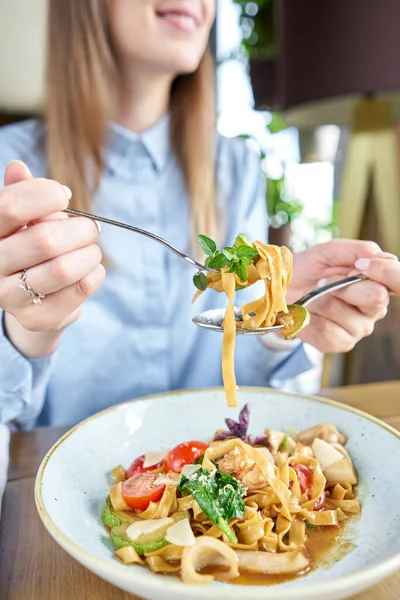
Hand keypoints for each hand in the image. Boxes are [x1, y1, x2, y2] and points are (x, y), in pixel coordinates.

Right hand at [0, 161, 104, 356]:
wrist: (29, 299)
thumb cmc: (27, 247)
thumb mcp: (21, 219)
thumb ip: (20, 193)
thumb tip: (17, 167)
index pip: (10, 208)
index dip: (44, 195)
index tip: (63, 196)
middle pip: (44, 240)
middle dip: (79, 229)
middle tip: (90, 228)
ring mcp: (10, 297)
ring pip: (63, 269)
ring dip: (89, 253)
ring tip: (92, 249)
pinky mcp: (36, 318)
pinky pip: (78, 290)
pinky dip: (94, 274)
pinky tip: (92, 269)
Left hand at [287, 239, 398, 352]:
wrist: (281, 290)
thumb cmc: (309, 269)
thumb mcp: (328, 252)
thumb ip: (356, 251)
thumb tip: (380, 257)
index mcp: (379, 282)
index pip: (398, 281)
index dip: (386, 272)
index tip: (360, 265)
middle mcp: (375, 308)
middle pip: (375, 297)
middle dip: (342, 285)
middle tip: (321, 281)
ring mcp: (360, 328)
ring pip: (345, 313)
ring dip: (320, 300)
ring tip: (312, 296)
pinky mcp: (341, 343)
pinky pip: (327, 331)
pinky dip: (310, 319)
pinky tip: (307, 312)